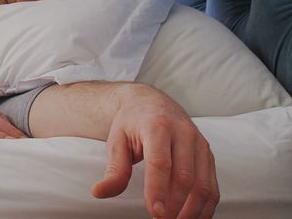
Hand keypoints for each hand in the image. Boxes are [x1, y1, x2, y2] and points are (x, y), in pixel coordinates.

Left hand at [93, 85, 218, 218]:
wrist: (151, 103)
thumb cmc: (132, 124)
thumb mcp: (117, 141)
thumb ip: (114, 169)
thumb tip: (99, 192)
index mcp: (157, 126)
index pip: (160, 163)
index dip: (158, 190)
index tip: (155, 212)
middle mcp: (183, 133)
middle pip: (185, 176)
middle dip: (175, 205)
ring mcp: (200, 144)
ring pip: (203, 184)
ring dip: (192, 210)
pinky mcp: (208, 155)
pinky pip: (213, 186)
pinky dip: (205, 207)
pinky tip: (192, 218)